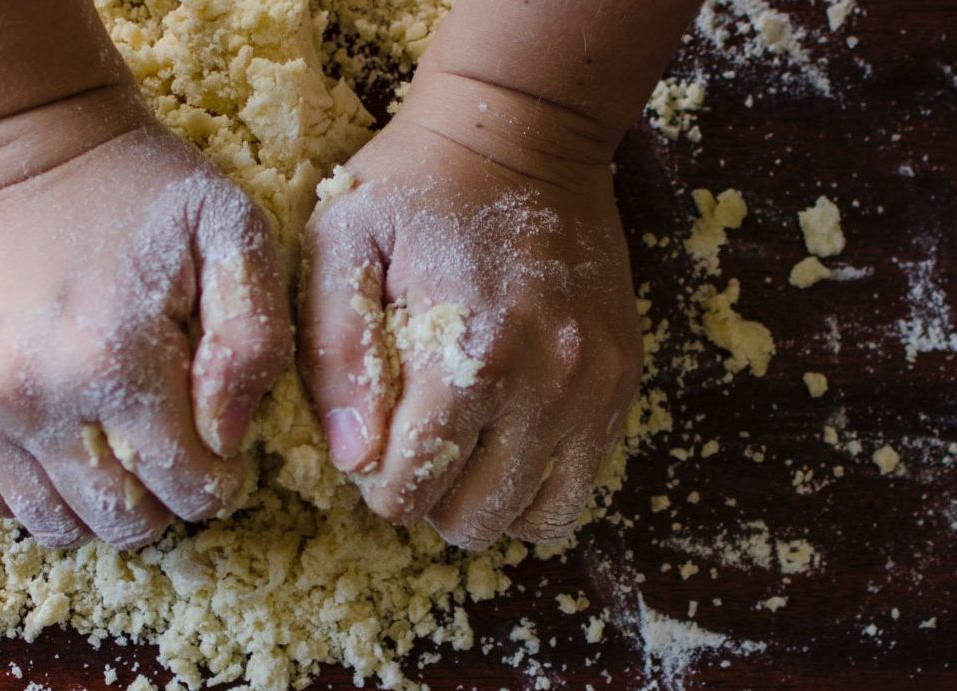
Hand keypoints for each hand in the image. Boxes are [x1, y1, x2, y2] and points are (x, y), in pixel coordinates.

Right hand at [0, 93, 291, 549]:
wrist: (27, 143)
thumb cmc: (143, 189)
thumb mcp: (233, 235)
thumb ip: (254, 341)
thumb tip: (227, 437)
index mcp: (114, 361)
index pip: (187, 488)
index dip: (219, 481)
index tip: (222, 448)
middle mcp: (32, 396)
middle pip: (119, 522)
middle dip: (163, 504)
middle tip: (174, 455)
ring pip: (51, 524)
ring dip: (98, 508)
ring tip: (120, 456)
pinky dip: (35, 492)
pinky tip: (65, 446)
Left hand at [300, 74, 643, 548]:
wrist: (525, 129)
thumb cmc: (416, 184)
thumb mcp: (343, 242)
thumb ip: (336, 354)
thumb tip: (353, 456)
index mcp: (471, 353)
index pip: (411, 488)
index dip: (374, 481)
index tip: (368, 438)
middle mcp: (546, 382)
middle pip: (474, 518)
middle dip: (428, 498)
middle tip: (410, 442)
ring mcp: (594, 386)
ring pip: (538, 518)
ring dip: (487, 500)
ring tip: (460, 447)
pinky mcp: (620, 380)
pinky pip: (581, 483)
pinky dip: (536, 482)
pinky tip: (503, 436)